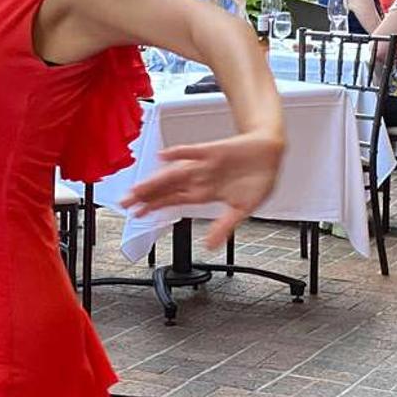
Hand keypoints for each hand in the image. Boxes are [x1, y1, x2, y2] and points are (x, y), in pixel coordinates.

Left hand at [124, 131, 283, 249]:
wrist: (271, 152)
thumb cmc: (257, 177)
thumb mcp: (243, 209)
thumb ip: (225, 226)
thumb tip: (211, 245)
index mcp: (205, 192)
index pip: (174, 201)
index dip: (155, 208)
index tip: (137, 215)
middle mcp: (200, 178)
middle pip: (167, 188)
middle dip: (146, 196)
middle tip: (125, 203)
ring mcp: (205, 164)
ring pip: (174, 173)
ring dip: (155, 181)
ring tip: (137, 189)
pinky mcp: (215, 151)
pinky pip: (194, 151)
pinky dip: (180, 153)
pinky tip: (164, 156)